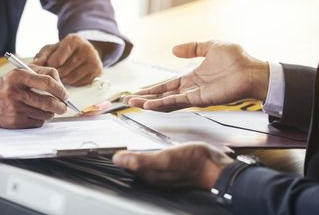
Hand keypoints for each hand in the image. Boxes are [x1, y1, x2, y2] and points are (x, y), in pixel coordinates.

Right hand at [0, 65, 67, 127]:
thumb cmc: (8, 85)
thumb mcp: (21, 72)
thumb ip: (43, 73)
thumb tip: (62, 87)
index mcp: (18, 76)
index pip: (47, 82)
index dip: (60, 90)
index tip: (65, 94)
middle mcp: (16, 92)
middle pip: (49, 102)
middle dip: (61, 106)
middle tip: (63, 106)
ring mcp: (15, 109)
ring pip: (46, 114)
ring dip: (51, 113)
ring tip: (47, 108)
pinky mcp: (15, 122)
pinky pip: (38, 123)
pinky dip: (41, 119)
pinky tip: (35, 113)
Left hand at [32, 34, 102, 85]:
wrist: (85, 51)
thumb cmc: (65, 50)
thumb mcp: (52, 48)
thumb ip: (42, 56)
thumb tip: (32, 66)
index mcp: (74, 40)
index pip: (56, 60)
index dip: (49, 66)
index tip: (47, 67)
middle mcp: (86, 49)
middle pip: (63, 70)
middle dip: (55, 74)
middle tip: (52, 74)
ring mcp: (94, 61)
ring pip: (71, 78)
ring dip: (62, 79)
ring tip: (61, 74)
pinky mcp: (97, 72)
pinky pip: (79, 83)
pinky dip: (72, 82)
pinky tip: (70, 76)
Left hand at [113, 143, 232, 188]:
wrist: (215, 166)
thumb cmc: (193, 162)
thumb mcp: (165, 158)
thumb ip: (141, 160)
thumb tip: (118, 159)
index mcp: (149, 175)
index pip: (125, 167)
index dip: (115, 158)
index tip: (103, 148)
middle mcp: (154, 175)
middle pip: (131, 166)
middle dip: (121, 156)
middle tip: (110, 143)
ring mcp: (163, 171)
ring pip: (141, 163)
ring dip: (132, 154)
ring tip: (123, 143)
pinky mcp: (171, 166)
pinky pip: (152, 159)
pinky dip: (145, 153)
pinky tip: (146, 146)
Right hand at [125, 41, 268, 110]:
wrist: (252, 70)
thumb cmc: (237, 59)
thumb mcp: (210, 47)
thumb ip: (192, 48)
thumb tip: (174, 49)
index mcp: (192, 78)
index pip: (167, 85)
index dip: (152, 89)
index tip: (138, 92)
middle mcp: (191, 89)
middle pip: (163, 96)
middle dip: (145, 99)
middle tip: (128, 101)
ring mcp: (194, 95)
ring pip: (166, 101)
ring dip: (149, 103)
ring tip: (133, 104)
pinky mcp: (200, 99)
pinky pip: (177, 102)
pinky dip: (162, 104)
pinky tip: (149, 105)